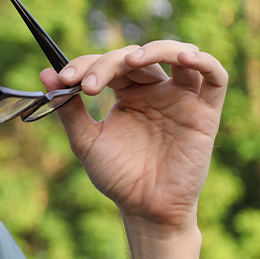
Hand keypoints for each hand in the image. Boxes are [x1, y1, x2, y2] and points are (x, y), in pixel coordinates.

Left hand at [39, 40, 228, 236]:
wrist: (144, 209)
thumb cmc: (118, 176)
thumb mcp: (86, 140)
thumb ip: (68, 108)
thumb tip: (44, 74)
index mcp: (128, 94)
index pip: (109, 63)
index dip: (87, 64)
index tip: (64, 79)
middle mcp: (155, 91)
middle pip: (136, 58)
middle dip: (108, 64)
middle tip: (87, 85)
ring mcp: (181, 99)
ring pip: (178, 54)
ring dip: (155, 49)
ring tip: (130, 61)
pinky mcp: (205, 112)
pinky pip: (215, 77)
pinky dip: (203, 61)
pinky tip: (184, 58)